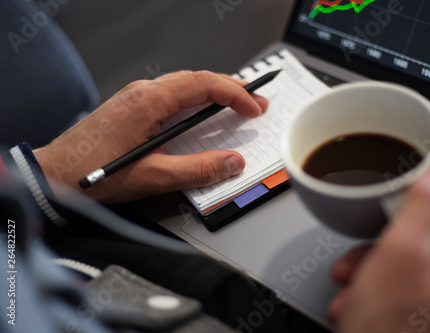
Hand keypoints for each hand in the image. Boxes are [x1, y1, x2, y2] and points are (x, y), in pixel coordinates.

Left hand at [34, 71, 267, 201]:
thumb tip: (232, 163)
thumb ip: (198, 170)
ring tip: (235, 102)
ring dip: (213, 92)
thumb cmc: (95, 173)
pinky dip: (195, 99)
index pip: (204, 85)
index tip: (254, 109)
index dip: (236, 95)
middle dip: (230, 88)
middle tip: (254, 101)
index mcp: (150, 100)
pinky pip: (171, 93)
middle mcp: (143, 91)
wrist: (56, 174)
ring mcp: (135, 96)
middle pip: (197, 79)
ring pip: (184, 84)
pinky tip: (202, 110)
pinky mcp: (131, 106)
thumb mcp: (154, 176)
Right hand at [328, 166, 429, 332]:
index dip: (388, 229)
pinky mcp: (417, 325)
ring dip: (361, 283)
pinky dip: (365, 301)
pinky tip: (353, 314)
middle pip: (402, 248)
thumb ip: (420, 207)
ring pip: (389, 273)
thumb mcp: (398, 254)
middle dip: (367, 261)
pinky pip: (388, 297)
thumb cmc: (390, 331)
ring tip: (350, 303)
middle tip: (352, 275)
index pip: (424, 220)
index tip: (370, 240)